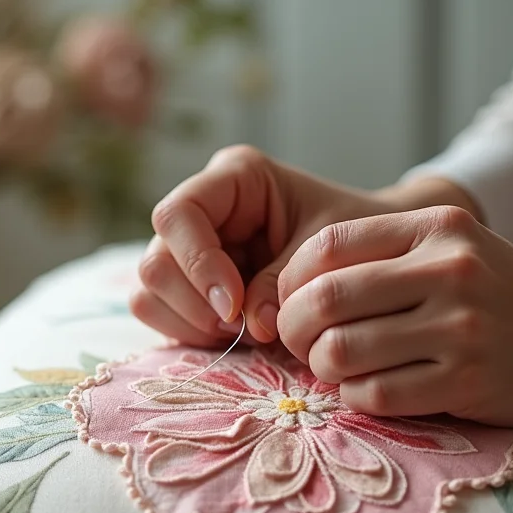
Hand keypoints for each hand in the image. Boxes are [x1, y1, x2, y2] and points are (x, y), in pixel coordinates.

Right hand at [130, 145, 394, 346]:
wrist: (363, 256)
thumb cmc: (351, 238)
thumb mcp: (326, 251)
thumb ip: (281, 282)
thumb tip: (248, 324)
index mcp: (235, 178)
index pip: (180, 214)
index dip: (198, 264)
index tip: (234, 306)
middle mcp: (201, 210)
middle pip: (155, 260)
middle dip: (194, 304)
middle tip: (242, 326)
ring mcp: (187, 249)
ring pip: (148, 290)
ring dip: (190, 322)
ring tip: (241, 331)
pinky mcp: (186, 284)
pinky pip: (157, 312)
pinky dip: (188, 332)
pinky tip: (229, 334)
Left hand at [277, 206, 512, 427]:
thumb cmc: (494, 296)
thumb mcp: (447, 251)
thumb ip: (376, 259)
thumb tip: (285, 294)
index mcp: (434, 228)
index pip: (327, 245)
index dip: (289, 280)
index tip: (291, 304)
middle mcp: (449, 271)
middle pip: (325, 300)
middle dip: (293, 329)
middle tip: (301, 343)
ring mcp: (461, 328)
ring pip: (341, 352)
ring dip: (321, 367)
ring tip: (335, 368)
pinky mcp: (468, 381)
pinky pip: (375, 396)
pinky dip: (354, 397)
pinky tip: (366, 390)